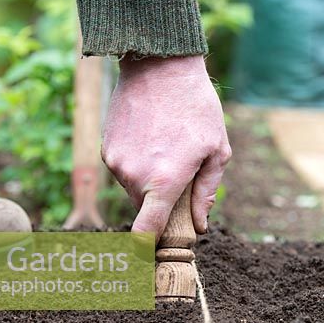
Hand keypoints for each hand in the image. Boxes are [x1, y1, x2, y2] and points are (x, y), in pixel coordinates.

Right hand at [102, 55, 230, 239]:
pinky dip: (137, 163)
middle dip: (161, 202)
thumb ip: (207, 192)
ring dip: (149, 179)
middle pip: (145, 208)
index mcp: (165, 181)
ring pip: (134, 188)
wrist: (160, 66)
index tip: (148, 256)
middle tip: (181, 174)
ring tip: (167, 145)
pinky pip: (123, 169)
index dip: (147, 247)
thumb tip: (200, 224)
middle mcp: (135, 176)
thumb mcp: (217, 151)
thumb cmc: (197, 108)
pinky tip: (152, 137)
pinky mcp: (106, 148)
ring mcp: (116, 162)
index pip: (147, 229)